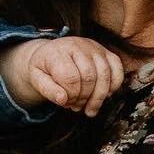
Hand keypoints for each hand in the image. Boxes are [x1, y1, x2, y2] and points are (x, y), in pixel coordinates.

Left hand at [2, 34, 125, 115]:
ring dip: (99, 97)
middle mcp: (78, 45)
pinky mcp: (105, 51)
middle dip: (84, 98)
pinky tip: (104, 96)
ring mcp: (94, 47)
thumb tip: (62, 100)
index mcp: (58, 51)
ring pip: (105, 74)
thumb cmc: (44, 67)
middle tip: (76, 106)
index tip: (65, 102)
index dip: (70, 95)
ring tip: (90, 108)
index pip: (70, 77)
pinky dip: (114, 85)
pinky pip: (117, 68)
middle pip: (89, 77)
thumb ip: (47, 90)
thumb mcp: (36, 78)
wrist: (51, 52)